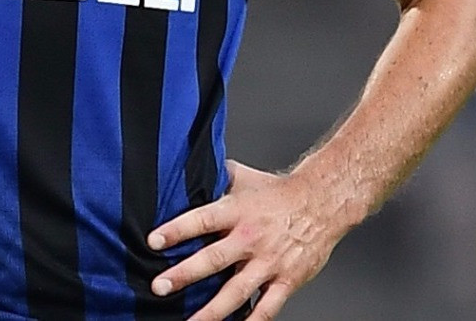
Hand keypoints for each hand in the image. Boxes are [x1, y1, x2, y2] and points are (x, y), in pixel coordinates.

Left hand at [147, 160, 356, 320]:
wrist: (322, 202)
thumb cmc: (279, 192)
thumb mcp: (244, 178)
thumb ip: (216, 178)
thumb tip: (188, 168)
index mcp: (237, 211)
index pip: (201, 220)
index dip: (176, 230)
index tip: (153, 241)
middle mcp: (250, 238)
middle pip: (213, 259)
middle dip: (184, 274)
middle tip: (160, 286)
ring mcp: (268, 262)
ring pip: (236, 291)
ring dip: (211, 310)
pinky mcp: (286, 280)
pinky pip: (267, 308)